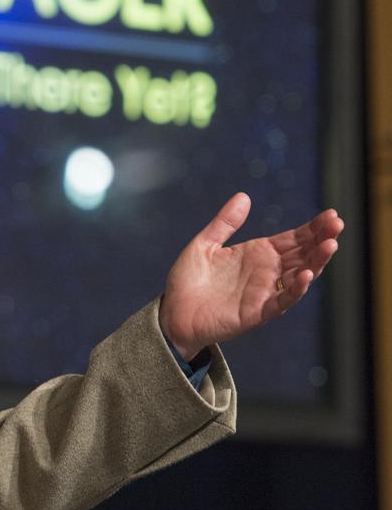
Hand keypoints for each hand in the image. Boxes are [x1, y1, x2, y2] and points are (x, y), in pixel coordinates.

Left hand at [158, 192, 342, 360]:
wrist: (172, 313)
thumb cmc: (188, 281)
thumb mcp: (204, 245)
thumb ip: (224, 223)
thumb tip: (244, 196)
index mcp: (257, 254)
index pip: (292, 239)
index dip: (312, 228)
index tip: (330, 215)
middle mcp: (266, 273)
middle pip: (302, 254)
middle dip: (321, 240)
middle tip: (337, 224)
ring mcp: (264, 293)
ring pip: (299, 276)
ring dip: (316, 262)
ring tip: (330, 245)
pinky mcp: (256, 313)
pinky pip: (281, 300)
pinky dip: (296, 289)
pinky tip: (307, 275)